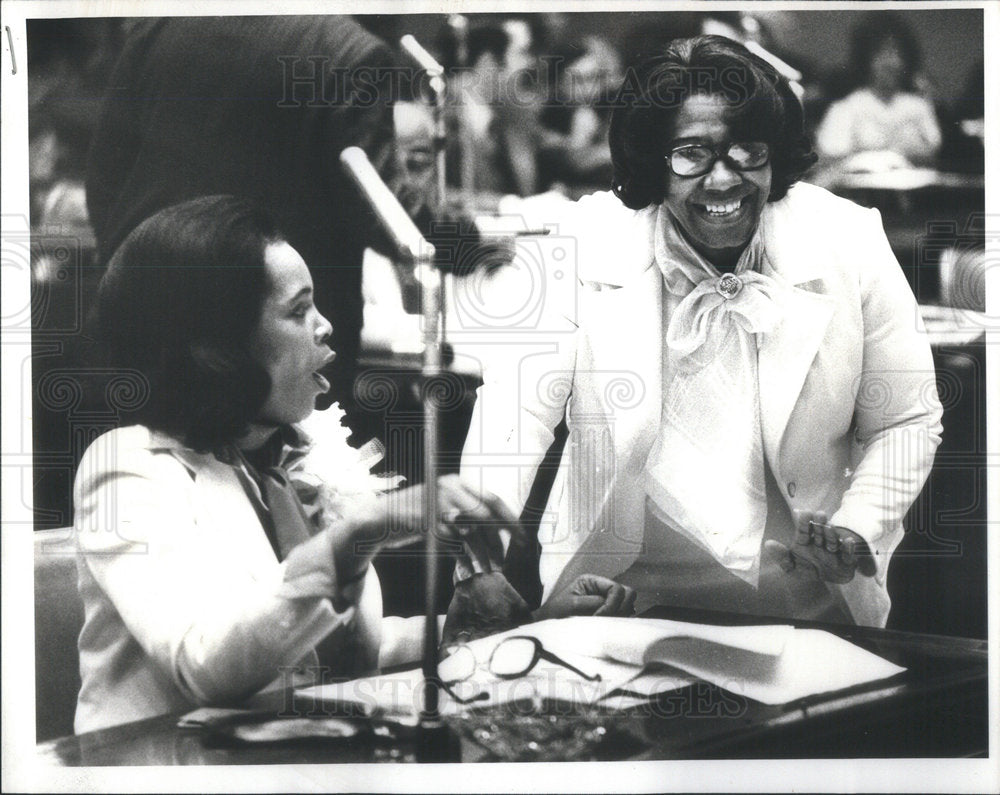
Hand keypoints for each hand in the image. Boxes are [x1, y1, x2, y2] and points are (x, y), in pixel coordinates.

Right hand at [362, 475, 520, 576]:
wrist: (378, 519)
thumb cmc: (414, 517)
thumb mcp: (443, 510)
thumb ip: (467, 516)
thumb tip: (500, 534)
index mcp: (456, 482)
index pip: (492, 498)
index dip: (509, 518)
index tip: (522, 536)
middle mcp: (448, 488)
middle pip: (485, 515)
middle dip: (498, 540)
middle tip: (506, 558)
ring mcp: (437, 504)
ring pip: (470, 533)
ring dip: (481, 554)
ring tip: (489, 569)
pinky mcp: (426, 522)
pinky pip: (453, 544)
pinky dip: (463, 559)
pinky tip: (468, 569)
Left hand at [532, 575, 636, 620]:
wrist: (548, 626)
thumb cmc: (556, 613)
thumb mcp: (574, 605)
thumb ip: (595, 603)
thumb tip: (613, 606)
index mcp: (592, 581)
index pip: (617, 588)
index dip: (612, 604)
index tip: (599, 617)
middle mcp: (601, 588)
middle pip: (628, 593)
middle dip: (621, 608)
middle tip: (606, 621)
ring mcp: (606, 601)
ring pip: (628, 605)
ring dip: (620, 616)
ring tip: (604, 625)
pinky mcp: (608, 613)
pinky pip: (623, 615)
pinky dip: (618, 621)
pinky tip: (607, 627)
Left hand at [762, 509, 875, 584]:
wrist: (829, 580)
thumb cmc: (809, 568)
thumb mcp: (792, 567)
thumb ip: (781, 557)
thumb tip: (768, 544)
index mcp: (806, 543)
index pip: (804, 531)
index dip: (804, 522)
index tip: (804, 512)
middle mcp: (820, 544)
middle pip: (819, 533)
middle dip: (819, 524)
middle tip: (820, 514)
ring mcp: (834, 552)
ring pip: (832, 542)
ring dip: (831, 534)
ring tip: (829, 526)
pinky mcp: (846, 562)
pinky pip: (848, 555)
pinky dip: (848, 548)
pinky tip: (848, 541)